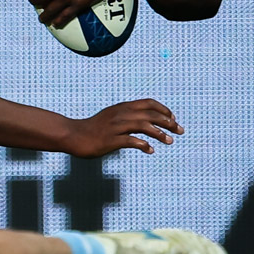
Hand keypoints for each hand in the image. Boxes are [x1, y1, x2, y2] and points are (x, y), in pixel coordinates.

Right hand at [68, 99, 182, 157]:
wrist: (73, 135)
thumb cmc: (94, 128)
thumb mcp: (112, 117)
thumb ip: (128, 117)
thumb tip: (146, 124)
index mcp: (122, 107)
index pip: (148, 103)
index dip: (163, 110)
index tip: (173, 119)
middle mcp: (120, 114)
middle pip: (150, 114)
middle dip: (168, 122)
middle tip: (180, 131)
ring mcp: (115, 127)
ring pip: (143, 125)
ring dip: (159, 133)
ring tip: (169, 141)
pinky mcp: (110, 140)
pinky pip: (131, 141)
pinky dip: (143, 145)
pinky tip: (150, 150)